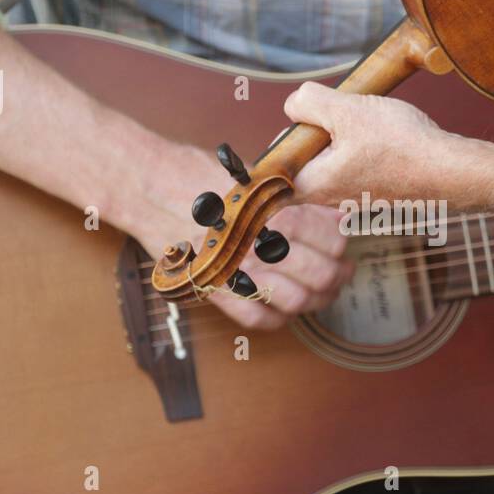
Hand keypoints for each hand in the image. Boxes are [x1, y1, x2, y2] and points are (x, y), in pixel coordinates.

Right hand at [133, 145, 353, 330]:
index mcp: (278, 210)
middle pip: (322, 273)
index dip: (343, 248)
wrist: (149, 186)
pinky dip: (277, 319)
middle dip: (337, 279)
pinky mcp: (217, 288)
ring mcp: (240, 269)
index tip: (343, 249)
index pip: (333, 239)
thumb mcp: (254, 174)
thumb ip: (294, 196)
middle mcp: (264, 241)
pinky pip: (258, 317)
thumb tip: (333, 213)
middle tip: (340, 277)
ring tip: (317, 296)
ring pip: (297, 300)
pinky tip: (282, 311)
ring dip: (312, 301)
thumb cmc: (200, 176)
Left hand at [282, 81, 452, 204]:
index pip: (271, 172)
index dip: (278, 143)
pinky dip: (363, 144)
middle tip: (338, 115)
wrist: (449, 170)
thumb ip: (309, 103)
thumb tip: (293, 105)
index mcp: (312, 184)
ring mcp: (353, 195)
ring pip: (330, 158)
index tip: (300, 123)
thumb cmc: (401, 147)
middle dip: (314, 131)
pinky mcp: (374, 189)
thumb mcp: (347, 111)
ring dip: (341, 135)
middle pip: (302, 159)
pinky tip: (384, 133)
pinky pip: (355, 162)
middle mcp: (329, 197)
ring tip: (366, 122)